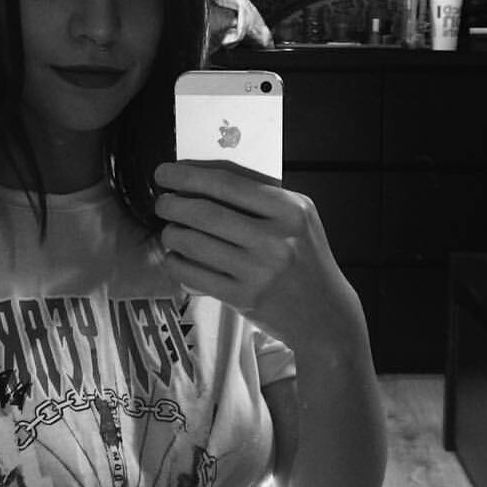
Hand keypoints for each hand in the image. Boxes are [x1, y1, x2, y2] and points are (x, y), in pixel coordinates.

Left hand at [153, 161, 362, 351]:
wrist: (325, 313)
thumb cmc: (304, 258)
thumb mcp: (297, 218)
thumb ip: (259, 197)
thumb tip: (202, 176)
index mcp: (290, 210)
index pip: (227, 183)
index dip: (188, 175)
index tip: (164, 173)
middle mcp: (276, 239)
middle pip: (205, 213)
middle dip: (173, 204)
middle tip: (162, 203)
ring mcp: (259, 271)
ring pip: (195, 243)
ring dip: (171, 234)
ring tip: (170, 231)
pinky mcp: (244, 299)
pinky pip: (195, 274)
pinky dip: (176, 263)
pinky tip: (176, 257)